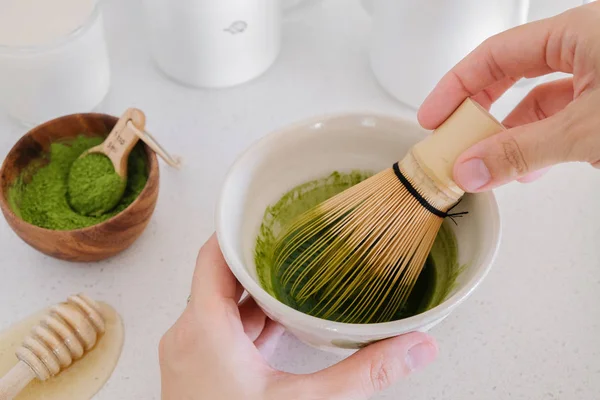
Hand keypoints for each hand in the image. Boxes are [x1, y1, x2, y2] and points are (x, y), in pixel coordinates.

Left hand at [158, 234, 437, 399]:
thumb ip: (363, 373)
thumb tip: (414, 347)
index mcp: (204, 329)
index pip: (213, 256)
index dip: (239, 231)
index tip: (268, 215)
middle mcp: (188, 335)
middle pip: (221, 278)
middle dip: (261, 262)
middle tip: (297, 242)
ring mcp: (188, 355)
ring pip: (222, 306)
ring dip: (257, 295)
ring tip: (296, 277)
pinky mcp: (195, 372)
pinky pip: (221, 331)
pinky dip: (249, 323)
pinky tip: (280, 324)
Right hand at [418, 1, 599, 191]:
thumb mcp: (586, 128)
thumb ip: (524, 150)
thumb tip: (471, 169)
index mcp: (579, 32)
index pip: (496, 54)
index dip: (456, 86)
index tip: (432, 117)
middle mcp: (589, 49)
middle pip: (513, 74)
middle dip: (479, 112)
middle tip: (452, 138)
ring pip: (540, 103)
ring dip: (510, 137)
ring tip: (486, 166)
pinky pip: (564, 119)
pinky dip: (541, 145)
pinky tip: (527, 168)